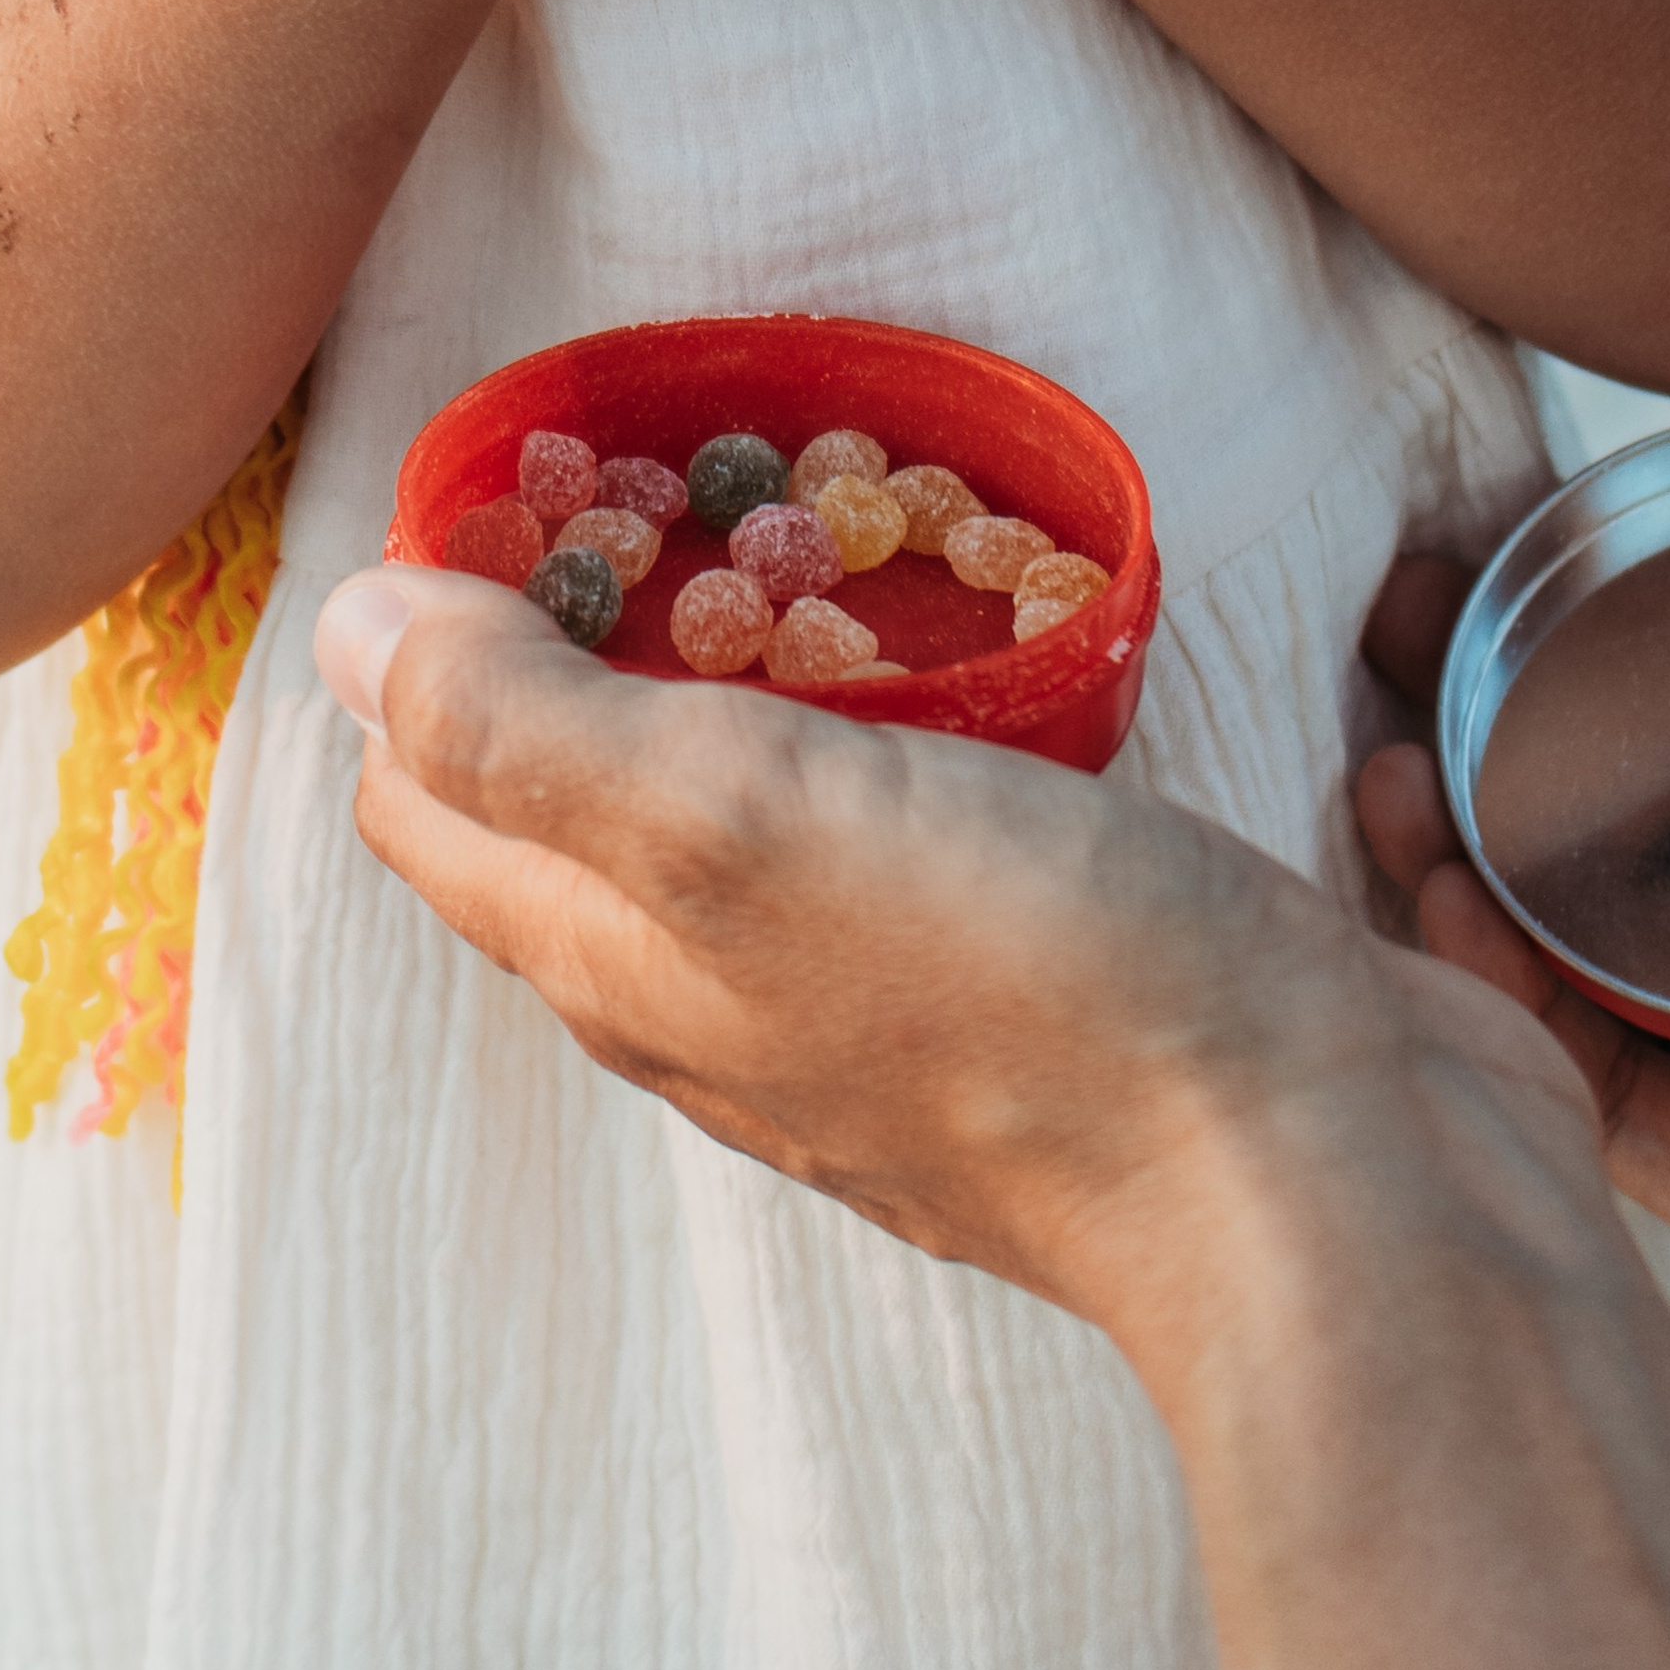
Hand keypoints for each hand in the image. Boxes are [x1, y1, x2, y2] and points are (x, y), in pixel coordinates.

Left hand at [318, 562, 1599, 1384]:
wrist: (1318, 1189)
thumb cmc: (1029, 987)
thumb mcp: (736, 818)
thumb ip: (530, 729)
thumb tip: (350, 630)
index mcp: (620, 960)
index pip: (430, 796)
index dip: (431, 639)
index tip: (518, 484)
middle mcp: (720, 1001)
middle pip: (573, 808)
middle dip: (574, 642)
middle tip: (660, 480)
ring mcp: (879, 1009)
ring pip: (740, 826)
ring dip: (737, 687)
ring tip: (800, 545)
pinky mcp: (1028, 993)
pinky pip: (899, 846)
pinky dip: (882, 745)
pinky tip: (954, 673)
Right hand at [1353, 421, 1669, 1459]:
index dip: (1619, 638)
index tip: (1499, 542)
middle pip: (1655, 846)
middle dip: (1506, 741)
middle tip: (1389, 631)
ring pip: (1613, 985)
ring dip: (1478, 883)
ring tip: (1391, 777)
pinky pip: (1639, 1122)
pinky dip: (1528, 1023)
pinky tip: (1458, 919)